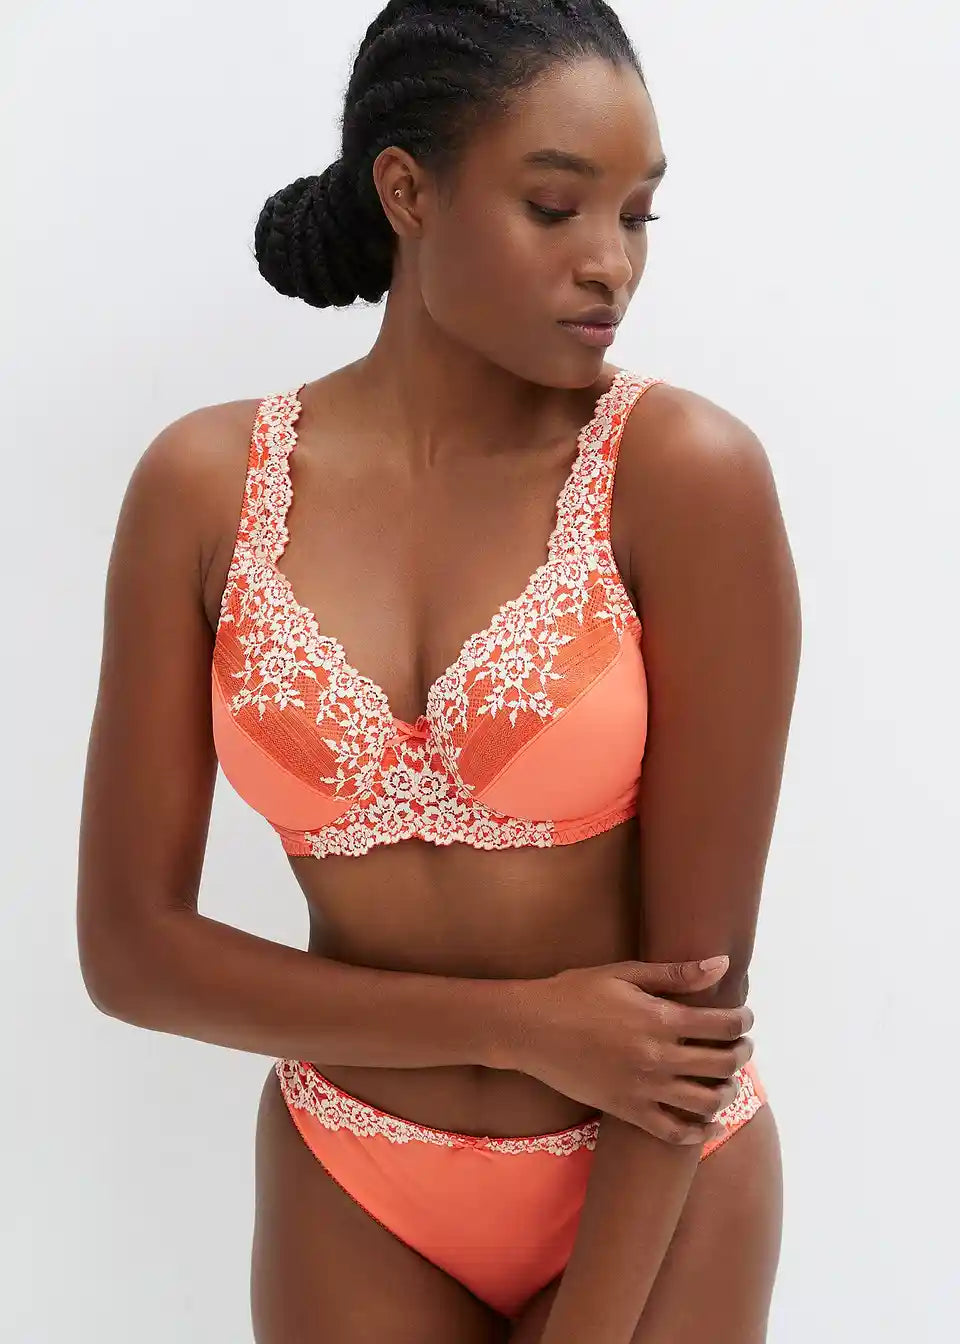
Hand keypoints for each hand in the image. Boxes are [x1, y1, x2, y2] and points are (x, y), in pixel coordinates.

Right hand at [511, 956, 752, 1143]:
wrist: (531, 1029)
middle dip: (742, 1053)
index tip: (745, 1017)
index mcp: (660, 1019)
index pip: (723, 1024)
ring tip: (726, 1079)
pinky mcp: (627, 1110)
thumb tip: (722, 964)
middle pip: (723, 1064)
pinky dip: (699, 1131)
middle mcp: (658, 1058)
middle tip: (741, 1045)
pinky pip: (674, 1132)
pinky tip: (708, 1122)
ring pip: (707, 1101)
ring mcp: (644, 1088)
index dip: (743, 1020)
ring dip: (727, 1091)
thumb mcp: (624, 974)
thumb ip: (676, 974)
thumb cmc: (575, 993)